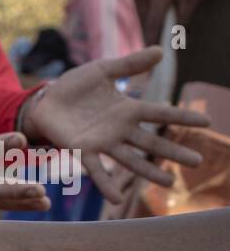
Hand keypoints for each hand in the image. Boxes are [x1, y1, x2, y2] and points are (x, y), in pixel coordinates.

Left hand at [21, 47, 208, 200]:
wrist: (43, 101)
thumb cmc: (74, 87)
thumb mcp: (102, 70)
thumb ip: (129, 64)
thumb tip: (161, 51)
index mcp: (127, 109)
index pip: (161, 114)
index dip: (182, 118)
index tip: (207, 122)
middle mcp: (119, 130)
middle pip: (152, 143)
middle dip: (174, 152)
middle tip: (198, 162)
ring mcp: (102, 143)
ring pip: (130, 160)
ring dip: (149, 172)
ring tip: (169, 183)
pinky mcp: (81, 151)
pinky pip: (96, 170)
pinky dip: (106, 184)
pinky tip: (116, 199)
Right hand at [133, 0, 216, 43]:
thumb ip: (186, 15)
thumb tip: (176, 38)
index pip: (153, 23)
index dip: (150, 43)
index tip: (147, 63)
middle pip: (146, 23)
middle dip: (155, 33)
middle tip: (166, 40)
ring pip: (142, 18)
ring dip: (153, 22)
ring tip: (170, 7)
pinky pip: (140, 11)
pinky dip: (149, 15)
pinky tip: (161, 5)